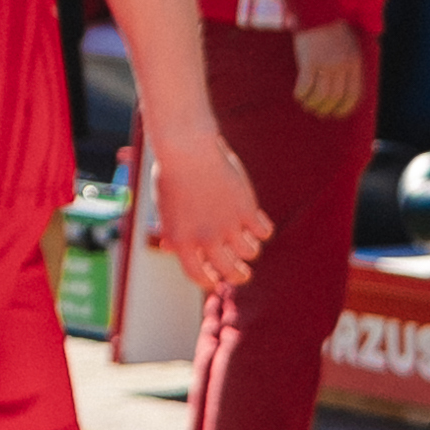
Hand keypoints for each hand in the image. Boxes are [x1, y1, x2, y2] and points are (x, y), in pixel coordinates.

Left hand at [148, 123, 270, 288]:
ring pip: (250, 253)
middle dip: (238, 275)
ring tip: (247, 243)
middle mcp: (206, 239)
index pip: (199, 277)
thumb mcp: (164, 207)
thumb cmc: (171, 174)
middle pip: (231, 272)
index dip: (209, 281)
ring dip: (250, 250)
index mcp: (181, 242)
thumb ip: (170, 232)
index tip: (215, 278)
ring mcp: (228, 225)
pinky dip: (263, 229)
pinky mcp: (246, 210)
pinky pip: (264, 232)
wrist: (186, 148)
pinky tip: (258, 221)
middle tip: (242, 272)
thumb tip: (169, 250)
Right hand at [292, 19, 366, 119]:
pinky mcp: (309, 61)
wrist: (317, 10)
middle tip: (317, 112)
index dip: (344, 109)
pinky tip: (298, 95)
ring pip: (320, 96)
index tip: (335, 114)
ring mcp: (326, 63)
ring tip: (306, 104)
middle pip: (335, 98)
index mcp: (354, 63)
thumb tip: (344, 87)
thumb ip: (350, 65)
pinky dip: (301, 95)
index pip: (353, 95)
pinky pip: (305, 87)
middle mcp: (342, 65)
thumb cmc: (332, 28)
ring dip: (312, 104)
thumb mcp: (349, 45)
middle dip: (325, 109)